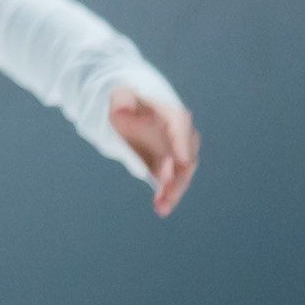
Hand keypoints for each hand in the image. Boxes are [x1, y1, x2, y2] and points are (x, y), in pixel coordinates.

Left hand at [109, 84, 200, 215]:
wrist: (128, 108)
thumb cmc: (126, 99)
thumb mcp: (119, 96)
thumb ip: (121, 102)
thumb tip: (121, 112)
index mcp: (170, 112)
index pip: (180, 125)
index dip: (181, 142)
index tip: (182, 160)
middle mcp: (180, 134)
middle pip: (185, 155)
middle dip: (178, 174)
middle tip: (166, 189)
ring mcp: (176, 152)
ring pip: (181, 173)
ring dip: (174, 190)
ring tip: (162, 207)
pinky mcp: (168, 166)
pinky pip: (172, 181)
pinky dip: (168, 194)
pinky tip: (161, 208)